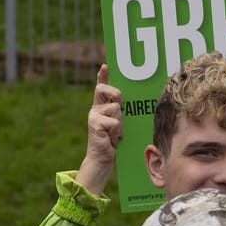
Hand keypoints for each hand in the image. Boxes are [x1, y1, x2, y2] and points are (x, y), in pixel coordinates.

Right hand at [75, 65, 123, 197]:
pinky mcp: (94, 123)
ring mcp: (93, 115)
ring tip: (116, 133)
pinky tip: (113, 138)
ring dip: (120, 122)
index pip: (101, 87)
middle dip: (116, 94)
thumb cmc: (114, 143)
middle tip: (120, 107)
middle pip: (106, 90)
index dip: (103, 76)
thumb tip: (132, 103)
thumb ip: (121, 112)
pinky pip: (113, 121)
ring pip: (115, 108)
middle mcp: (96, 108)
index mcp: (102, 107)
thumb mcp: (120, 124)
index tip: (106, 65)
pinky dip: (117, 131)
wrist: (103, 159)